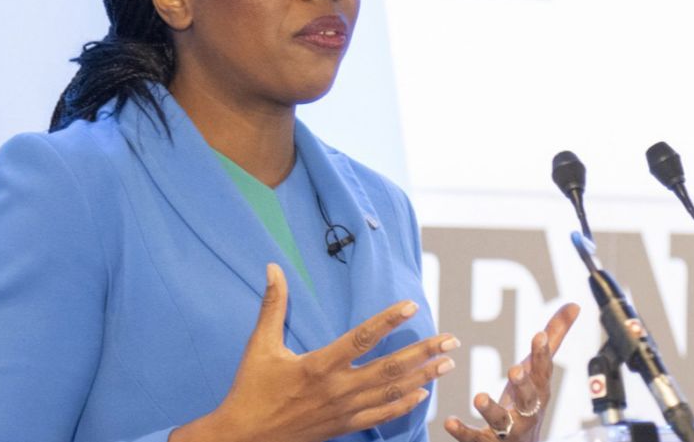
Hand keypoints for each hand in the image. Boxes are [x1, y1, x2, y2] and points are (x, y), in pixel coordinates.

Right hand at [172, 264, 457, 441]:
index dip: (389, 321)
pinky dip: (404, 405)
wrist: (242, 438)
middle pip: (390, 367)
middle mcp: (337, 388)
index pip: (362, 338)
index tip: (412, 306)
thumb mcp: (259, 345)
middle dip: (424, 352)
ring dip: (422, 377)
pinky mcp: (343, 426)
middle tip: (451, 341)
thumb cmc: (250, 389)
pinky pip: (380, 417)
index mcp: (319, 365)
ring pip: (392, 392)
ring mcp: (343, 410)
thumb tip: (273, 268)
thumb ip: (273, 305)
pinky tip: (422, 394)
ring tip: (447, 364)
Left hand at [444, 303, 580, 441]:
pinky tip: (449, 421)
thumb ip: (554, 336)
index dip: (542, 354)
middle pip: (529, 399)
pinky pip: (476, 439)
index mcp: (539, 390)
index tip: (538, 336)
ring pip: (503, 422)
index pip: (543, 371)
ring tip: (479, 397)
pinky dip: (463, 431)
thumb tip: (574, 304)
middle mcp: (527, 412)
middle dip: (524, 385)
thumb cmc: (528, 401)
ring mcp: (509, 430)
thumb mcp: (539, 369)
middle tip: (515, 370)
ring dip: (492, 410)